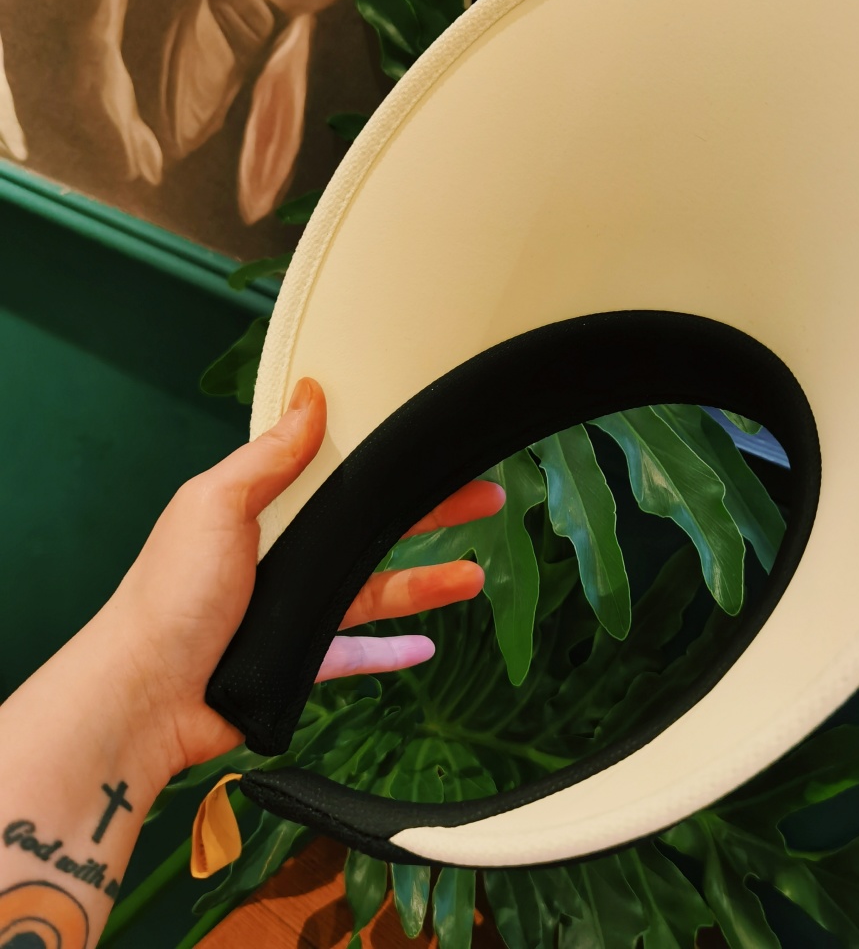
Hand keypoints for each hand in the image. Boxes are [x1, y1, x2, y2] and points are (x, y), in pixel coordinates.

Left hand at [97, 377, 503, 784]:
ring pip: (376, 590)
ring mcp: (296, 610)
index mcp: (265, 510)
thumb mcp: (216, 505)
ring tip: (474, 576)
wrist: (143, 694)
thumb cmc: (172, 593)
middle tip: (484, 498)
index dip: (387, 462)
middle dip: (430, 513)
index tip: (432, 448)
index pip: (340, 476)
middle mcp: (285, 556)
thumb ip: (269, 457)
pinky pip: (358, 653)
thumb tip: (310, 395)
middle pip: (372, 530)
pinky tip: (427, 643)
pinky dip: (392, 651)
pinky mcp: (301, 660)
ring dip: (427, 582)